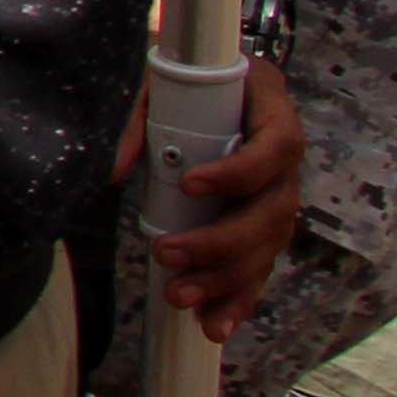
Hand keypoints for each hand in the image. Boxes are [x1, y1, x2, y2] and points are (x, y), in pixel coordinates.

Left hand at [139, 55, 304, 344]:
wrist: (188, 76)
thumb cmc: (173, 71)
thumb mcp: (150, 75)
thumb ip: (134, 112)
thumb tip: (112, 170)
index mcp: (268, 102)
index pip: (278, 144)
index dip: (240, 172)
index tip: (190, 184)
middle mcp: (283, 152)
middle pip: (275, 209)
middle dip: (222, 241)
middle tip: (167, 254)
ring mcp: (276, 191)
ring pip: (268, 245)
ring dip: (226, 278)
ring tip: (179, 296)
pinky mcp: (260, 222)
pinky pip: (259, 266)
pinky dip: (237, 299)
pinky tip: (214, 325)